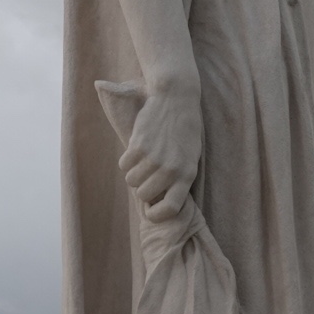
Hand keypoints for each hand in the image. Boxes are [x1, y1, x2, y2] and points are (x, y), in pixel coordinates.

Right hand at [119, 84, 201, 221]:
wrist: (176, 99)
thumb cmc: (184, 130)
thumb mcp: (190, 157)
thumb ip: (178, 178)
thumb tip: (160, 201)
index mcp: (187, 175)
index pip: (171, 209)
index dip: (158, 215)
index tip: (152, 212)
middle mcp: (171, 170)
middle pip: (144, 195)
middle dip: (142, 188)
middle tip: (147, 175)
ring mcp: (154, 158)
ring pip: (131, 180)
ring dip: (133, 173)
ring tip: (143, 160)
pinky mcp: (138, 146)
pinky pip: (123, 165)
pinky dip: (126, 160)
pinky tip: (136, 150)